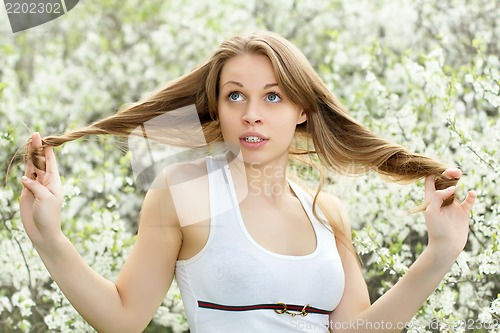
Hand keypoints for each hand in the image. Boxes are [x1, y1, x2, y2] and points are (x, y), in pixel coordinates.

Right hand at [19, 132, 63, 246]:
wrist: (43, 232)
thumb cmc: (49, 217)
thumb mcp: (46, 200)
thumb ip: (36, 186)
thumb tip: (25, 178)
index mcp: (54, 182)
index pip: (51, 163)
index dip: (48, 151)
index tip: (46, 139)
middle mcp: (45, 182)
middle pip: (40, 162)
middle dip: (38, 149)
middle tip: (36, 135)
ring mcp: (36, 186)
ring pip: (32, 167)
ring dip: (31, 156)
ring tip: (31, 142)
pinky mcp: (27, 192)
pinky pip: (26, 177)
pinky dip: (25, 168)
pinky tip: (26, 159)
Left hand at [423, 168, 475, 259]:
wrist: (446, 246)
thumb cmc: (435, 230)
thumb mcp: (431, 211)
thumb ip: (438, 196)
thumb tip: (451, 188)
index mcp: (430, 199)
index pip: (430, 181)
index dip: (434, 172)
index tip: (441, 169)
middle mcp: (441, 200)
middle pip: (443, 182)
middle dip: (448, 174)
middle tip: (455, 172)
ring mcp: (452, 206)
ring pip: (455, 188)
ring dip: (457, 180)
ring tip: (459, 174)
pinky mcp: (463, 213)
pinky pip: (468, 201)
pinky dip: (471, 196)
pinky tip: (471, 194)